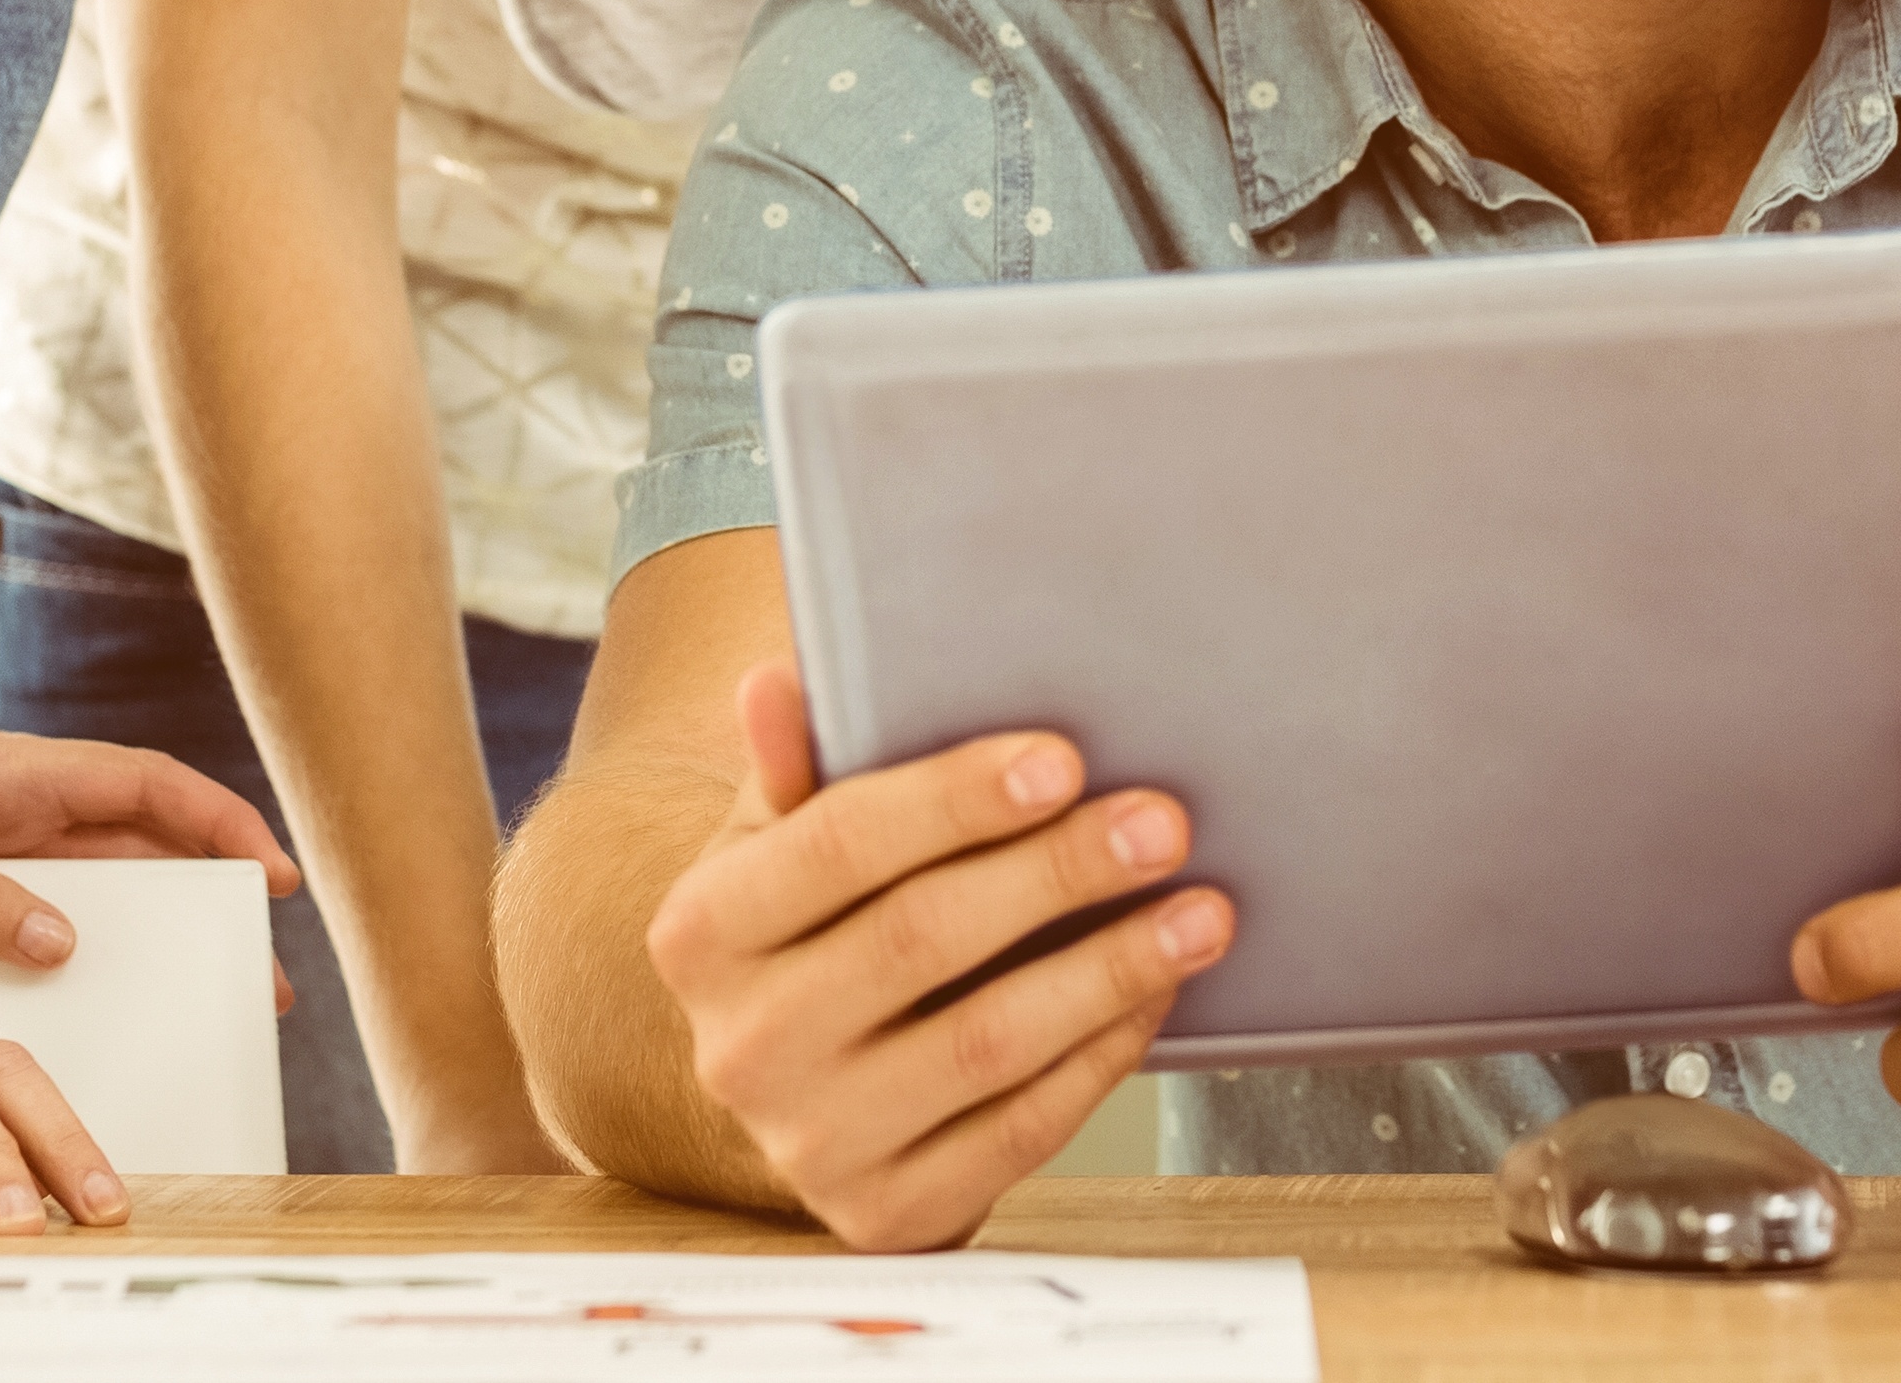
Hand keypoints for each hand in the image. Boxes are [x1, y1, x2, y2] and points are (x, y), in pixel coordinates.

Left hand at [0, 692, 296, 1004]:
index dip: (220, 822)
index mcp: (6, 773)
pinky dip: (68, 964)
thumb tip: (63, 942)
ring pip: (88, 893)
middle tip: (253, 983)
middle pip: (137, 848)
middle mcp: (6, 810)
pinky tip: (75, 1020)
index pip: (144, 786)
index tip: (274, 878)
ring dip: (145, 941)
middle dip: (205, 903)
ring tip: (189, 1012)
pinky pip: (23, 928)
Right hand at [639, 661, 1228, 1251]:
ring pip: (985, 1043)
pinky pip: (1019, 1132)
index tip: (1064, 760)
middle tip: (1164, 825)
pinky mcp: (885, 1216)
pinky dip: (1100, 1059)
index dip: (955, 800)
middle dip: (1059, 874)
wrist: (794, 1091)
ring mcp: (810, 1144)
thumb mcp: (776, 844)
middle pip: (921, 938)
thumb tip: (777, 685)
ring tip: (1200, 913)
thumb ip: (791, 767)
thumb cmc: (809, 932)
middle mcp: (739, 1047)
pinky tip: (1154, 998)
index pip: (836, 843)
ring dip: (1108, 970)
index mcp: (700, 932)